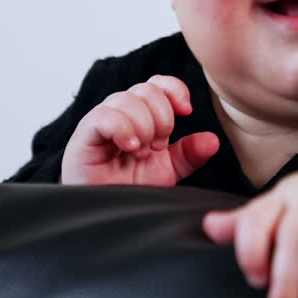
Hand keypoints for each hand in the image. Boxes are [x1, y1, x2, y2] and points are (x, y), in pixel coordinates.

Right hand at [60, 75, 218, 185]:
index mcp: (142, 115)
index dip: (175, 90)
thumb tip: (213, 141)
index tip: (187, 110)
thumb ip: (189, 155)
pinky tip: (131, 146)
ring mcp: (101, 122)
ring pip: (127, 99)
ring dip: (143, 126)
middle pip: (147, 88)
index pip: (158, 84)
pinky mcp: (84, 135)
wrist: (104, 213)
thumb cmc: (128, 188)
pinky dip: (122, 128)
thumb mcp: (167, 171)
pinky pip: (103, 115)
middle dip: (162, 117)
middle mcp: (121, 113)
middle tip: (158, 146)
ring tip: (142, 152)